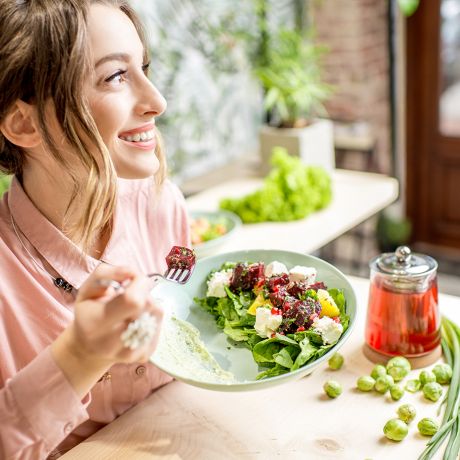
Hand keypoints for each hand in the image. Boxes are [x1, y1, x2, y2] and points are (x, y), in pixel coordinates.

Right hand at [52, 264, 162, 396]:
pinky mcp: (145, 355)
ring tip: (132, 308)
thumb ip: (107, 273)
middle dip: (143, 292)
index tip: (131, 279)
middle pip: (148, 305)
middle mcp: (113, 343)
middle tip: (130, 294)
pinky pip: (159, 324)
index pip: (133, 300)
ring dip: (148, 303)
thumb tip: (134, 273)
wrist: (89, 348)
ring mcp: (131, 352)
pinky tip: (137, 319)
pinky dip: (151, 316)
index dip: (139, 283)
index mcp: (96, 324)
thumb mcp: (87, 288)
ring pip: (157, 313)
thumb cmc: (89, 312)